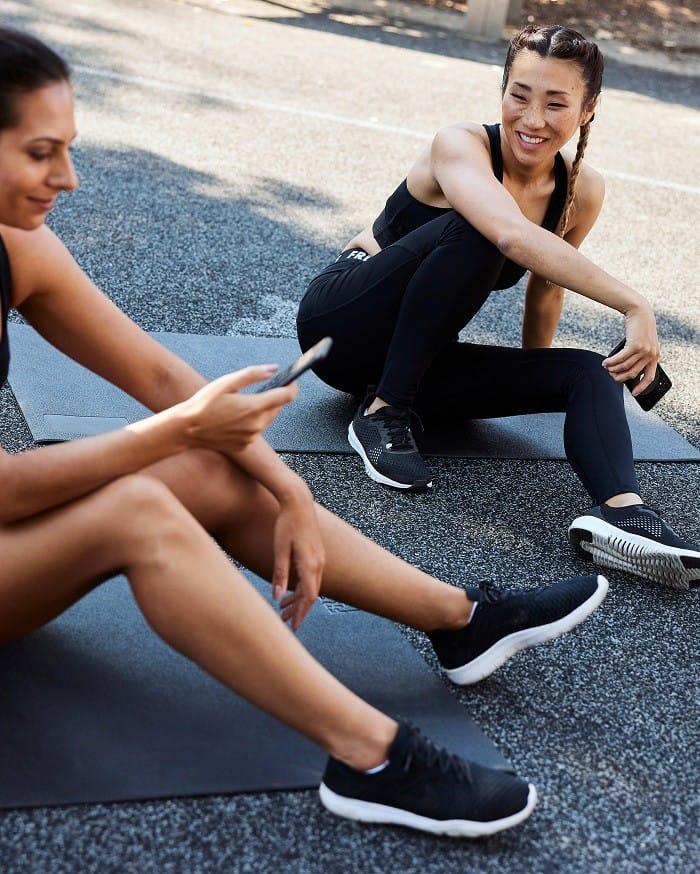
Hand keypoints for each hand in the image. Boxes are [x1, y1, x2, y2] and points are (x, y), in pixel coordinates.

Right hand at [182, 366, 297, 451]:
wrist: (187, 428)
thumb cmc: (204, 404)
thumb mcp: (227, 382)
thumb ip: (253, 374)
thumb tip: (273, 369)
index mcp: (255, 407)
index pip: (287, 396)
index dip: (292, 386)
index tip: (291, 381)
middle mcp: (257, 425)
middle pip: (277, 408)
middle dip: (273, 398)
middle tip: (257, 391)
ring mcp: (251, 437)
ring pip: (267, 420)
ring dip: (261, 411)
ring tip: (240, 405)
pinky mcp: (245, 445)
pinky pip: (255, 431)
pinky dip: (251, 423)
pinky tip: (234, 419)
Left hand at [272, 486, 324, 629]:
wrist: (298, 501)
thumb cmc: (287, 523)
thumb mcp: (280, 549)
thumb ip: (279, 574)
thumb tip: (277, 597)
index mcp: (310, 564)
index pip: (308, 597)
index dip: (301, 613)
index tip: (294, 626)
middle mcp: (319, 563)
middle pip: (311, 594)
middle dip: (299, 610)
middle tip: (286, 622)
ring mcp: (320, 557)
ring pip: (312, 585)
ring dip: (299, 599)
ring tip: (284, 609)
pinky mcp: (316, 552)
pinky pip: (312, 576)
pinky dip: (302, 587)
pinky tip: (290, 590)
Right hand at [602, 304, 660, 395]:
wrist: (640, 313)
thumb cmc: (640, 329)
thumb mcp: (643, 344)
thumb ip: (639, 356)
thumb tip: (626, 370)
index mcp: (655, 356)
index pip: (650, 377)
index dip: (642, 387)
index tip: (634, 393)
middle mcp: (651, 355)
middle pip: (633, 373)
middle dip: (620, 377)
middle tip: (612, 376)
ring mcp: (644, 350)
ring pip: (625, 366)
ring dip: (613, 369)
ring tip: (606, 367)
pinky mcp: (635, 345)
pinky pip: (621, 358)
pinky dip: (611, 362)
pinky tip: (606, 362)